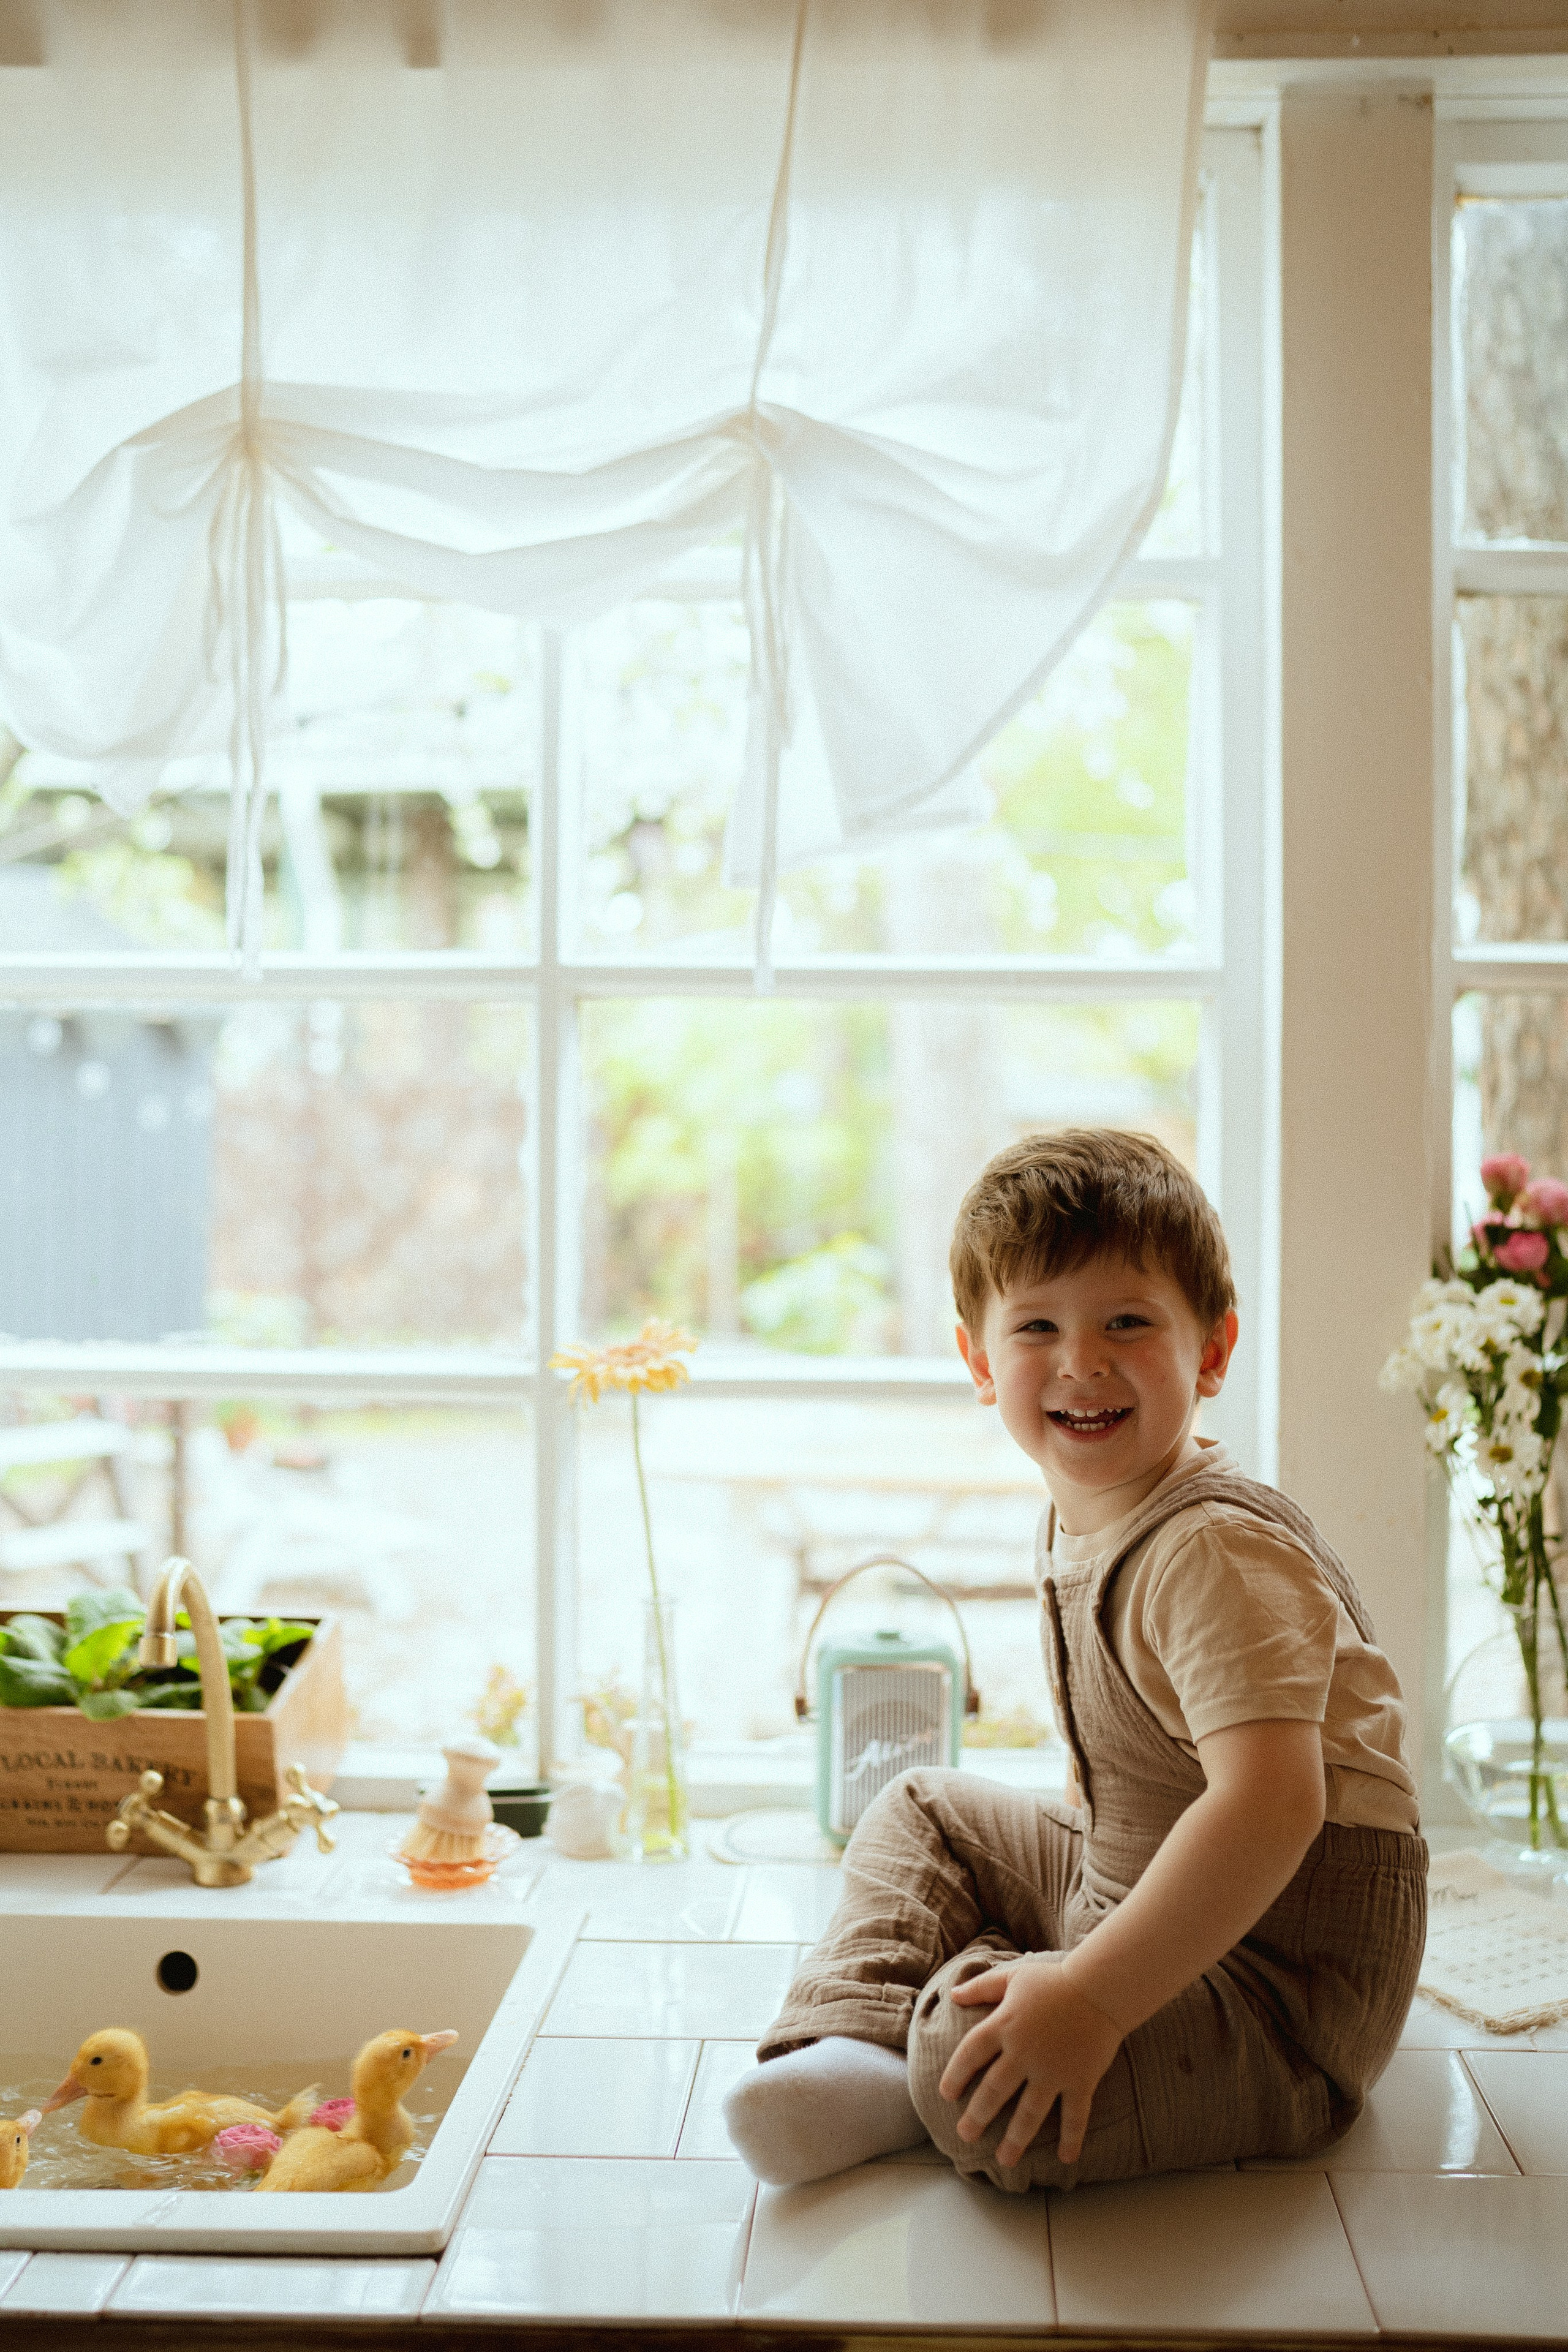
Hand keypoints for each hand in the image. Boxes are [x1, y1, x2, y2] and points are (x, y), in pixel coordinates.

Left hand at [937, 1960, 1122, 2168]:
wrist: (1101, 1987)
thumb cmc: (1055, 1981)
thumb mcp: (1013, 1976)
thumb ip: (982, 1987)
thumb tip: (952, 1993)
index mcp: (1004, 2025)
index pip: (970, 2054)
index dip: (955, 2075)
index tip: (945, 2094)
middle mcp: (1024, 2052)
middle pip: (993, 2090)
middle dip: (977, 2116)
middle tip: (965, 2136)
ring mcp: (1052, 2070)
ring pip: (1029, 2113)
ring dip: (1016, 2139)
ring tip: (1004, 2160)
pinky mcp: (1080, 2081)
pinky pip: (1074, 2116)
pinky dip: (1072, 2139)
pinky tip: (1067, 2160)